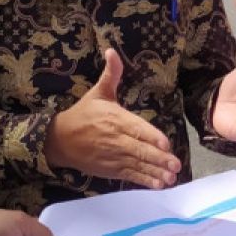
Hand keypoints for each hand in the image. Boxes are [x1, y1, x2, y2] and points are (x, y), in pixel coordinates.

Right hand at [45, 49, 181, 188]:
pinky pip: (130, 175)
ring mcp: (113, 156)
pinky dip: (144, 180)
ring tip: (171, 177)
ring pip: (137, 164)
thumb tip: (112, 51)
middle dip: (158, 158)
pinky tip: (158, 184)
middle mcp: (116, 139)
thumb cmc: (83, 115)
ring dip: (155, 171)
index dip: (151, 137)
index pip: (136, 128)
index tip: (166, 143)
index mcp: (115, 119)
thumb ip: (111, 74)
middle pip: (140, 149)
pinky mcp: (111, 169)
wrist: (59, 140)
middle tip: (175, 164)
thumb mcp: (97, 93)